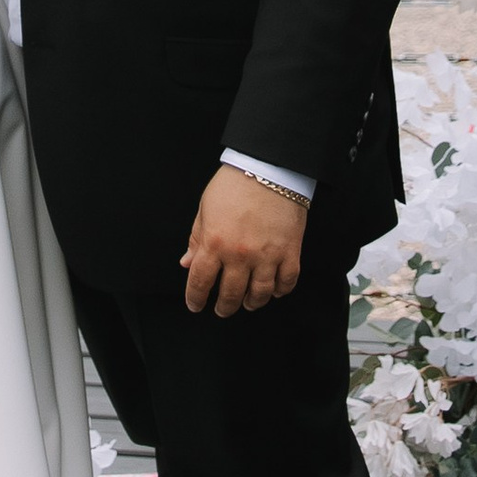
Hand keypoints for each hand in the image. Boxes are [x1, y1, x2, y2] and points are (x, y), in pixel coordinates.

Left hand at [180, 168, 305, 316]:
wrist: (269, 167)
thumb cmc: (235, 184)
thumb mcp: (205, 208)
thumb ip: (196, 238)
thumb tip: (187, 262)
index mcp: (214, 243)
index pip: (200, 282)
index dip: (195, 298)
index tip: (195, 304)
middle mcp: (239, 254)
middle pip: (230, 294)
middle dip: (223, 307)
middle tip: (221, 309)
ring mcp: (266, 255)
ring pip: (259, 295)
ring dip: (251, 303)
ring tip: (247, 303)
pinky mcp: (290, 252)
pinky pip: (286, 282)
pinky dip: (279, 291)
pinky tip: (273, 290)